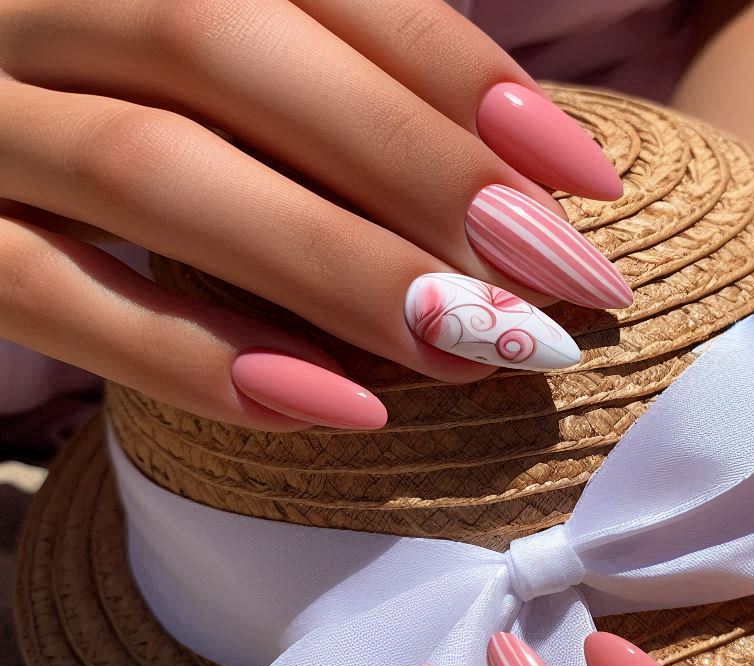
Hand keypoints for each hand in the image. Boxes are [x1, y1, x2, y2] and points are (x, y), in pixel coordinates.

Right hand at [0, 0, 626, 429]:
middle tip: (550, 278)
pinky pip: (49, 290)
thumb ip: (320, 92)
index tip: (581, 179)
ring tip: (471, 346)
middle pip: (229, 52)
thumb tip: (505, 178)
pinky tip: (332, 405)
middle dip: (414, 170)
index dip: (459, 74)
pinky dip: (193, 354)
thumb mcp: (204, 73)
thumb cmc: (104, 114)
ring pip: (151, 167)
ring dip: (332, 264)